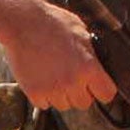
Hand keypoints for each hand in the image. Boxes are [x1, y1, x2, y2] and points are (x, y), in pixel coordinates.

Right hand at [0, 0, 116, 110]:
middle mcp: (73, 83)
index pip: (107, 94)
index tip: (98, 85)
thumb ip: (92, 54)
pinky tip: (43, 79)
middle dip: (81, 92)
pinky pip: (45, 104)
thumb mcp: (83, 33)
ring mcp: (52, 90)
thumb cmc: (54, 23)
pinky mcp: (34, 93)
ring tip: (56, 76)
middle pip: (85, 103)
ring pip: (64, 105)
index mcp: (89, 68)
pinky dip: (44, 96)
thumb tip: (99, 65)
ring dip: (62, 95)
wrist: (23, 23)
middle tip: (73, 77)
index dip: (103, 89)